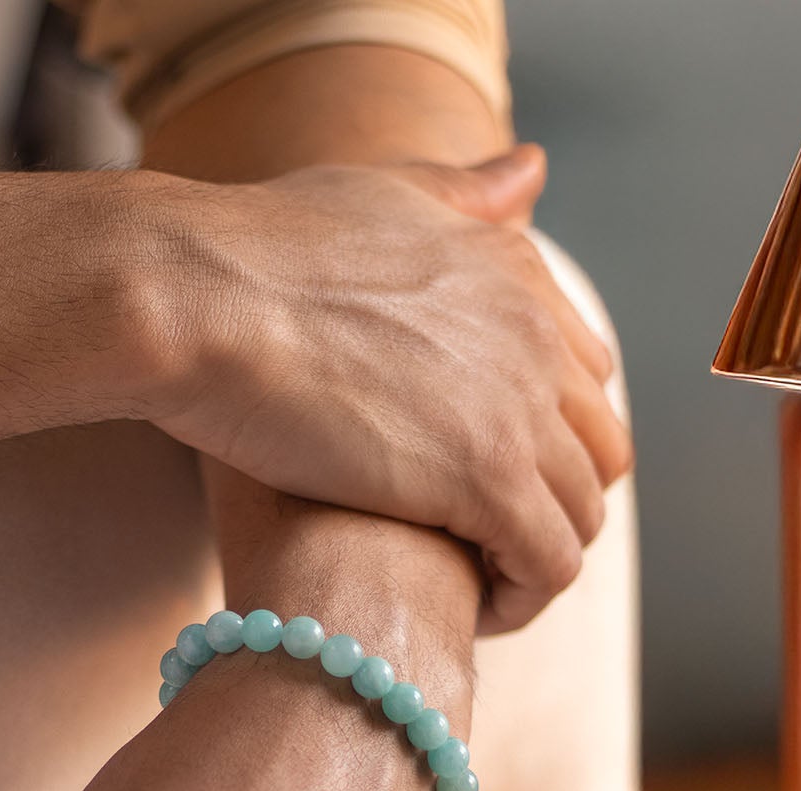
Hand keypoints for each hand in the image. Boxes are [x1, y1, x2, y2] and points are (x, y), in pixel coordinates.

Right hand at [141, 146, 632, 632]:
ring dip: (536, 558)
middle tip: (485, 541)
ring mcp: (519, 410)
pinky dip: (523, 598)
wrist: (200, 300)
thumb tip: (530, 171)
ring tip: (473, 584)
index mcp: (514, 273)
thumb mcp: (377, 195)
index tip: (488, 477)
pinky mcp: (487, 480)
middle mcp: (536, 338)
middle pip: (600, 449)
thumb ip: (460, 195)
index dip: (548, 437)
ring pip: (582, 515)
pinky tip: (470, 609)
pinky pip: (550, 565)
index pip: (586, 375)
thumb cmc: (255, 253)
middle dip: (555, 503)